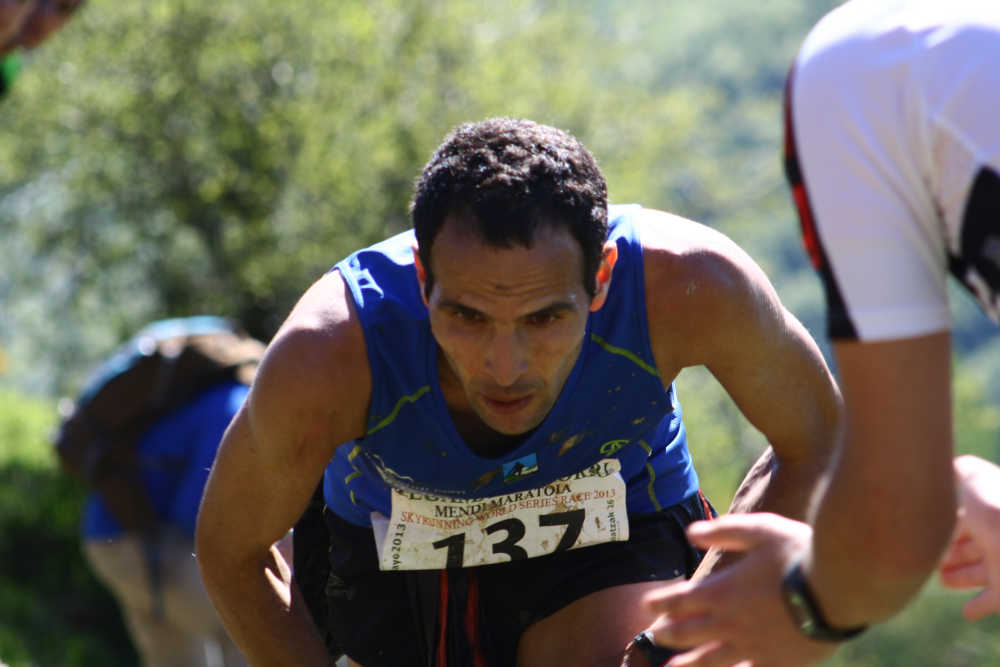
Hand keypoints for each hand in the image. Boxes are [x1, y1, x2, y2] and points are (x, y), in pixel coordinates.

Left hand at [640, 513, 835, 665]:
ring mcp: (753, 647)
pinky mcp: (776, 663)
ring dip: (689, 664)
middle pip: (688, 633)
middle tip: (654, 638)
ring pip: (711, 660)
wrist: (840, 590)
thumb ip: (724, 531)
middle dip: (668, 635)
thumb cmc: (799, 554)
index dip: (661, 602)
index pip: (680, 600)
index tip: (647, 605)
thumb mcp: (759, 530)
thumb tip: (690, 533)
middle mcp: (730, 623)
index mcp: (721, 591)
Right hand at [939, 455, 999, 619]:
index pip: (966, 516)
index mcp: (990, 509)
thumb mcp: (975, 479)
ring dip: (960, 576)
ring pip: (979, 571)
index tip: (925, 529)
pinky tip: (967, 611)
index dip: (947, 521)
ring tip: (943, 579)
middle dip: (951, 549)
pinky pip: (991, 601)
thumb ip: (960, 470)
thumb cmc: (998, 509)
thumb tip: (950, 465)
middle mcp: (998, 537)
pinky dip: (978, 606)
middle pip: (972, 544)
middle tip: (931, 557)